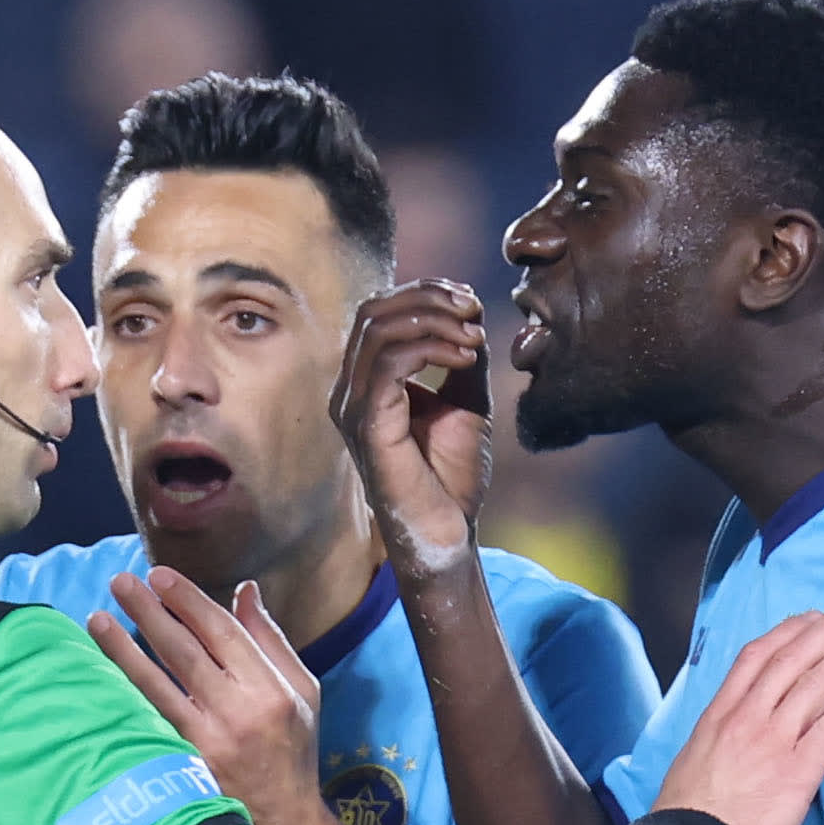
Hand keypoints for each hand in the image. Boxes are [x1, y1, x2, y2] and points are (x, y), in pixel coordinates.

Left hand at [88, 569, 331, 824]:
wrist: (284, 819)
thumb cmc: (292, 749)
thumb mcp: (301, 691)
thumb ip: (271, 640)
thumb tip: (245, 590)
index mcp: (271, 689)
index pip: (223, 632)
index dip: (188, 601)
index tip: (159, 575)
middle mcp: (240, 711)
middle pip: (186, 651)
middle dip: (150, 612)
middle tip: (121, 582)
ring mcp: (209, 740)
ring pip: (159, 683)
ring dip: (124, 649)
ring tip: (97, 618)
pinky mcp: (186, 763)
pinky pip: (149, 718)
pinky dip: (126, 691)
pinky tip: (103, 671)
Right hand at [329, 279, 492, 587]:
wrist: (448, 530)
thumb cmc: (451, 476)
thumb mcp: (465, 401)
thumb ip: (460, 356)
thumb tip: (470, 313)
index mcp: (367, 383)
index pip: (380, 313)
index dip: (424, 294)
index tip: (470, 302)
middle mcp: (350, 391)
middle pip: (373, 311)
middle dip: (428, 298)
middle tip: (472, 310)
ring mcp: (353, 408)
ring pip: (378, 329)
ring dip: (434, 321)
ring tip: (473, 337)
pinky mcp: (367, 425)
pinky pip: (389, 363)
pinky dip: (432, 348)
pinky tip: (465, 357)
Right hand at [651, 600, 823, 824]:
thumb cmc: (688, 809)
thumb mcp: (696, 752)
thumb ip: (723, 730)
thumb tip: (742, 723)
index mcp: (722, 711)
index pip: (758, 656)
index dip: (790, 631)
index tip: (812, 617)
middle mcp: (750, 717)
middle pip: (794, 659)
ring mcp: (776, 740)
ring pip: (816, 684)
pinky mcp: (799, 770)